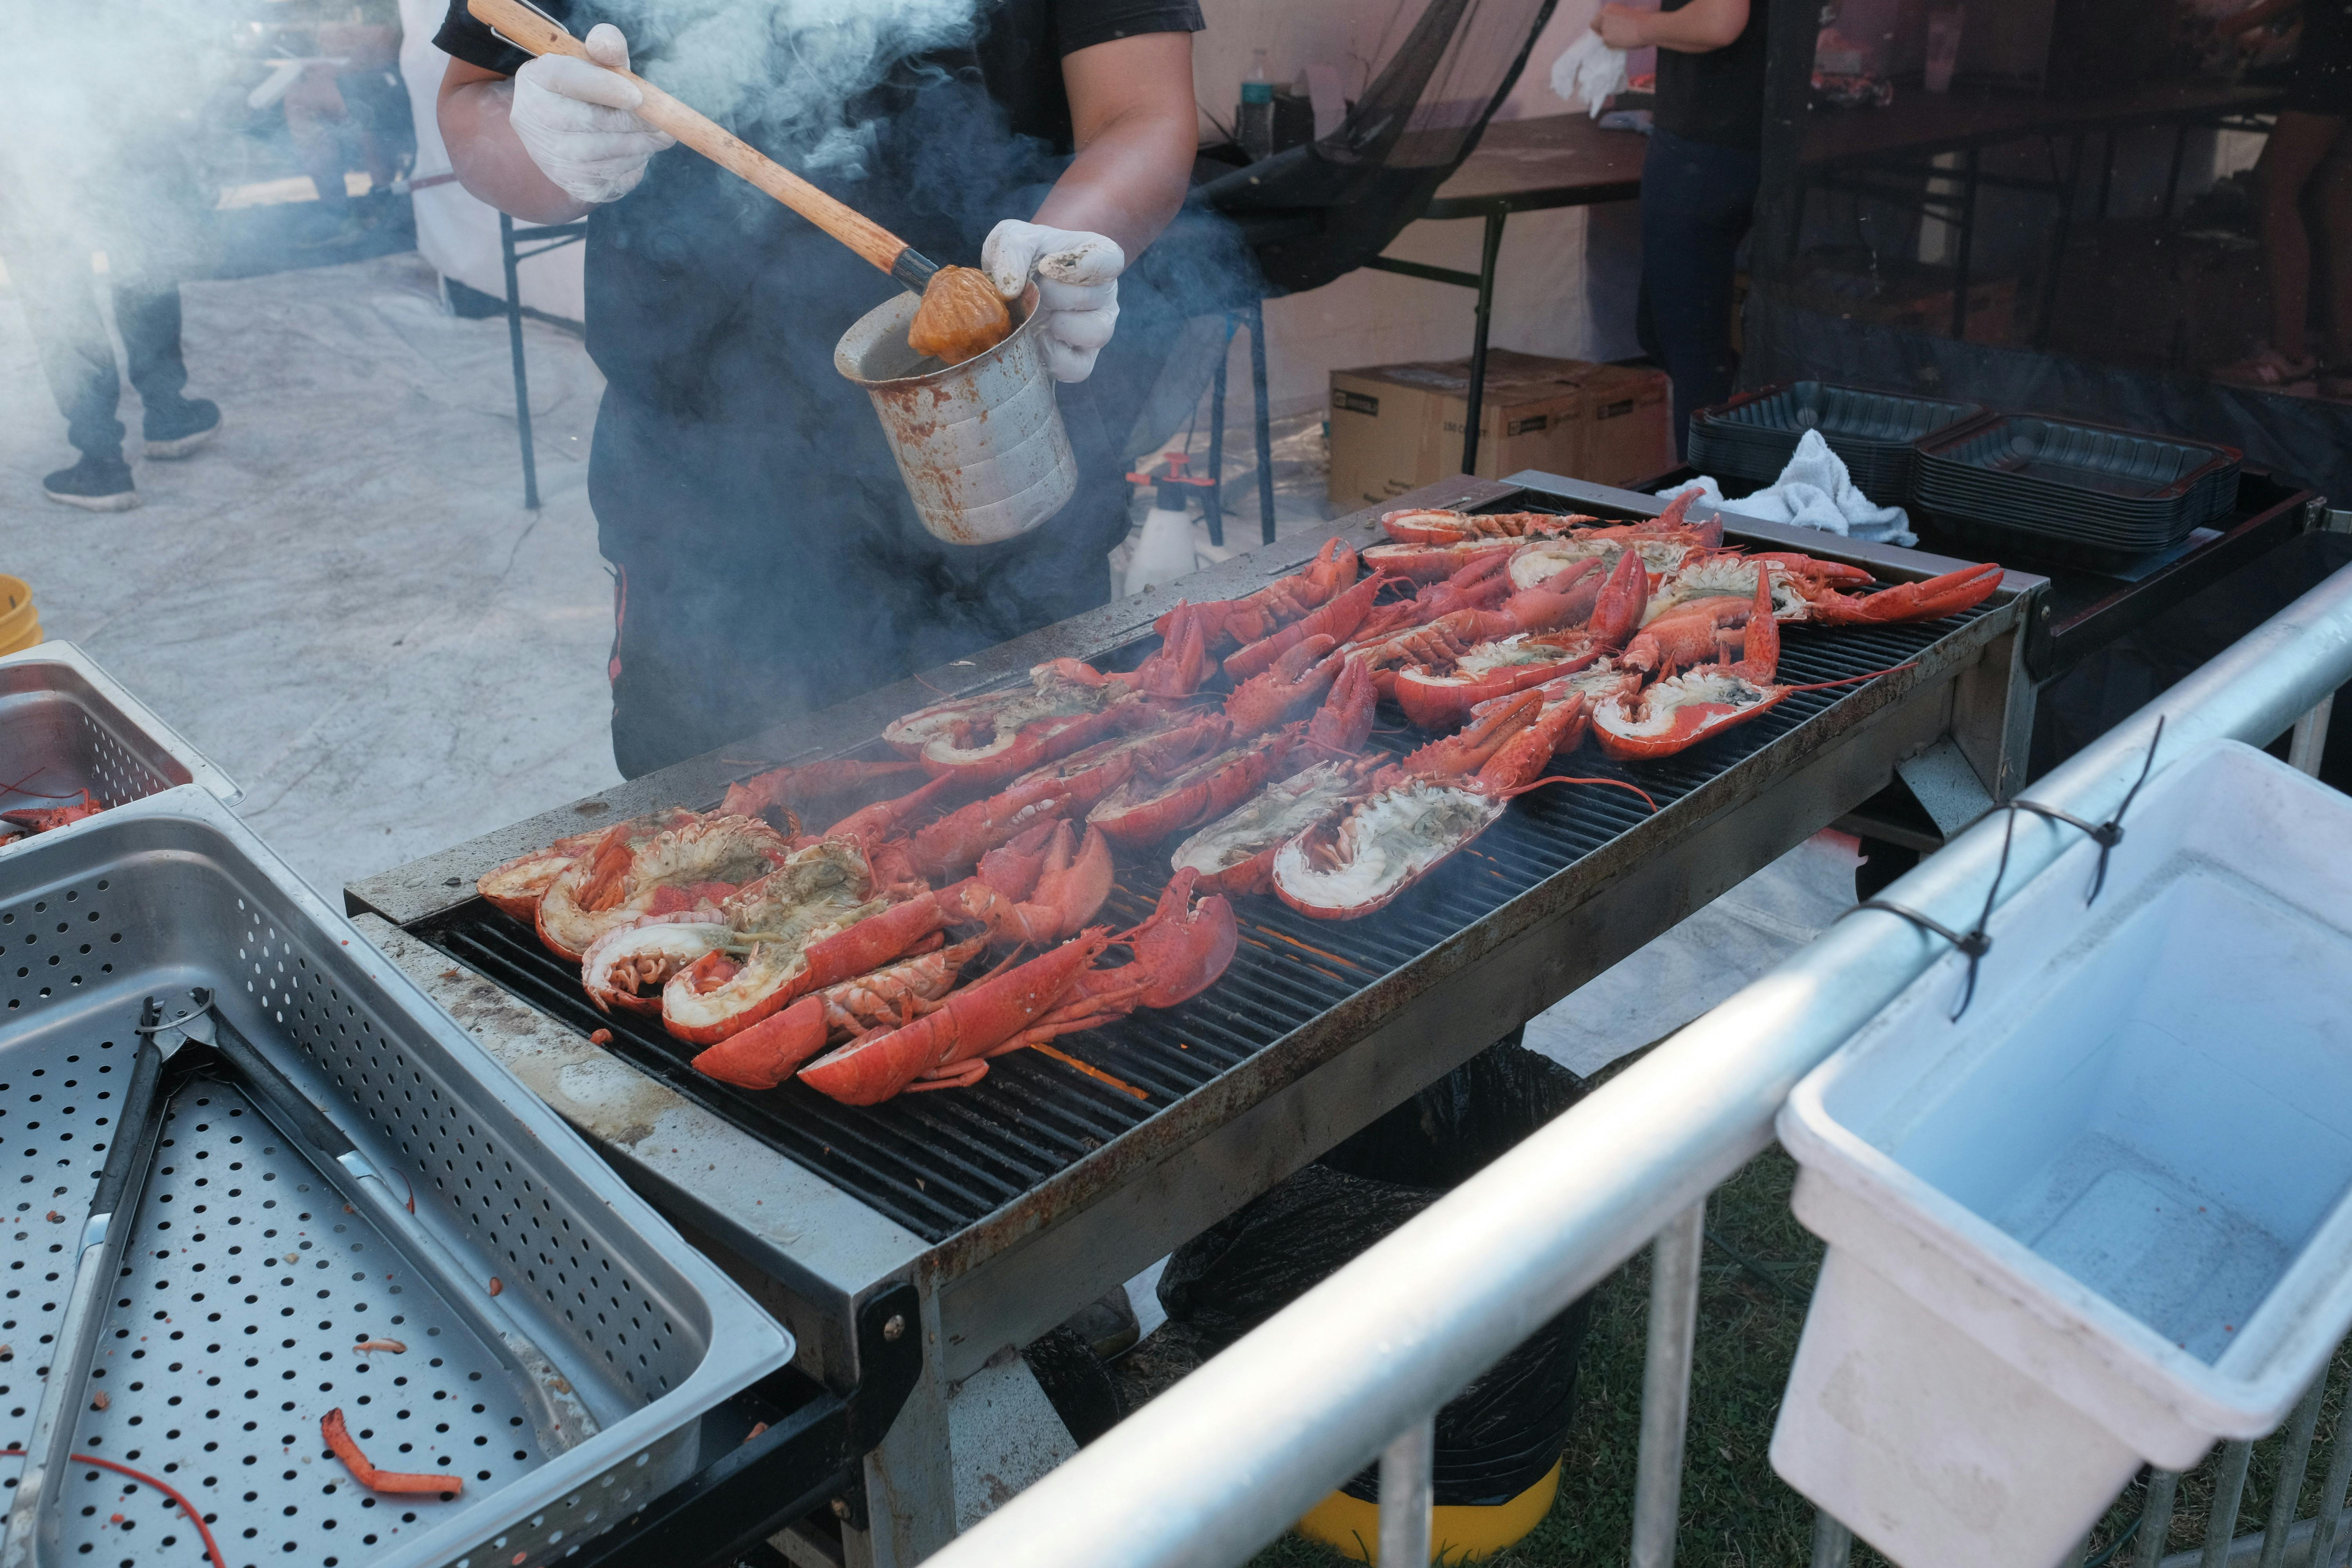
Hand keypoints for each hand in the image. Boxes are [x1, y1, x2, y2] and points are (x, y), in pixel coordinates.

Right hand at [509, 24, 674, 204]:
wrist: (569, 137)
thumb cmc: (588, 92)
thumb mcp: (595, 64)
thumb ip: (605, 48)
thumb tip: (609, 44)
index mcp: (536, 78)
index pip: (566, 78)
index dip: (604, 87)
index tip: (638, 95)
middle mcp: (533, 119)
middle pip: (591, 122)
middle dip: (636, 123)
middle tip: (665, 123)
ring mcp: (549, 157)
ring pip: (607, 154)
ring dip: (641, 145)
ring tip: (655, 136)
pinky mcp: (571, 184)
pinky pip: (613, 177)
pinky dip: (634, 165)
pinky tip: (636, 153)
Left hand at [982, 219, 1125, 382]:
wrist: (1014, 289)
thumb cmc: (1022, 259)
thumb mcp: (1012, 238)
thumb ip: (1012, 250)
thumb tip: (1011, 289)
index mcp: (1098, 257)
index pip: (1109, 260)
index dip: (1081, 264)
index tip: (1047, 265)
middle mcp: (1105, 293)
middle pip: (1093, 296)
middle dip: (1053, 293)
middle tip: (1034, 290)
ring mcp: (1097, 328)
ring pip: (1096, 332)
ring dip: (1060, 324)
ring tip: (1039, 317)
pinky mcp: (1083, 359)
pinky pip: (1079, 367)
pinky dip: (1054, 357)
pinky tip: (1037, 342)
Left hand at [1593, 5, 1649, 48]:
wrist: (1646, 27)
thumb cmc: (1644, 17)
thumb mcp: (1630, 11)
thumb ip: (1620, 17)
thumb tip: (1621, 23)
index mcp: (1608, 8)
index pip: (1597, 21)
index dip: (1601, 26)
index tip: (1608, 29)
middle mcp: (1603, 18)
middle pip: (1599, 30)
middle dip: (1606, 33)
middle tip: (1617, 36)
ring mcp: (1604, 29)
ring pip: (1604, 39)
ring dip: (1612, 40)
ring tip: (1625, 38)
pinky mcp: (1607, 39)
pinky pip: (1609, 45)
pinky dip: (1616, 45)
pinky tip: (1625, 42)